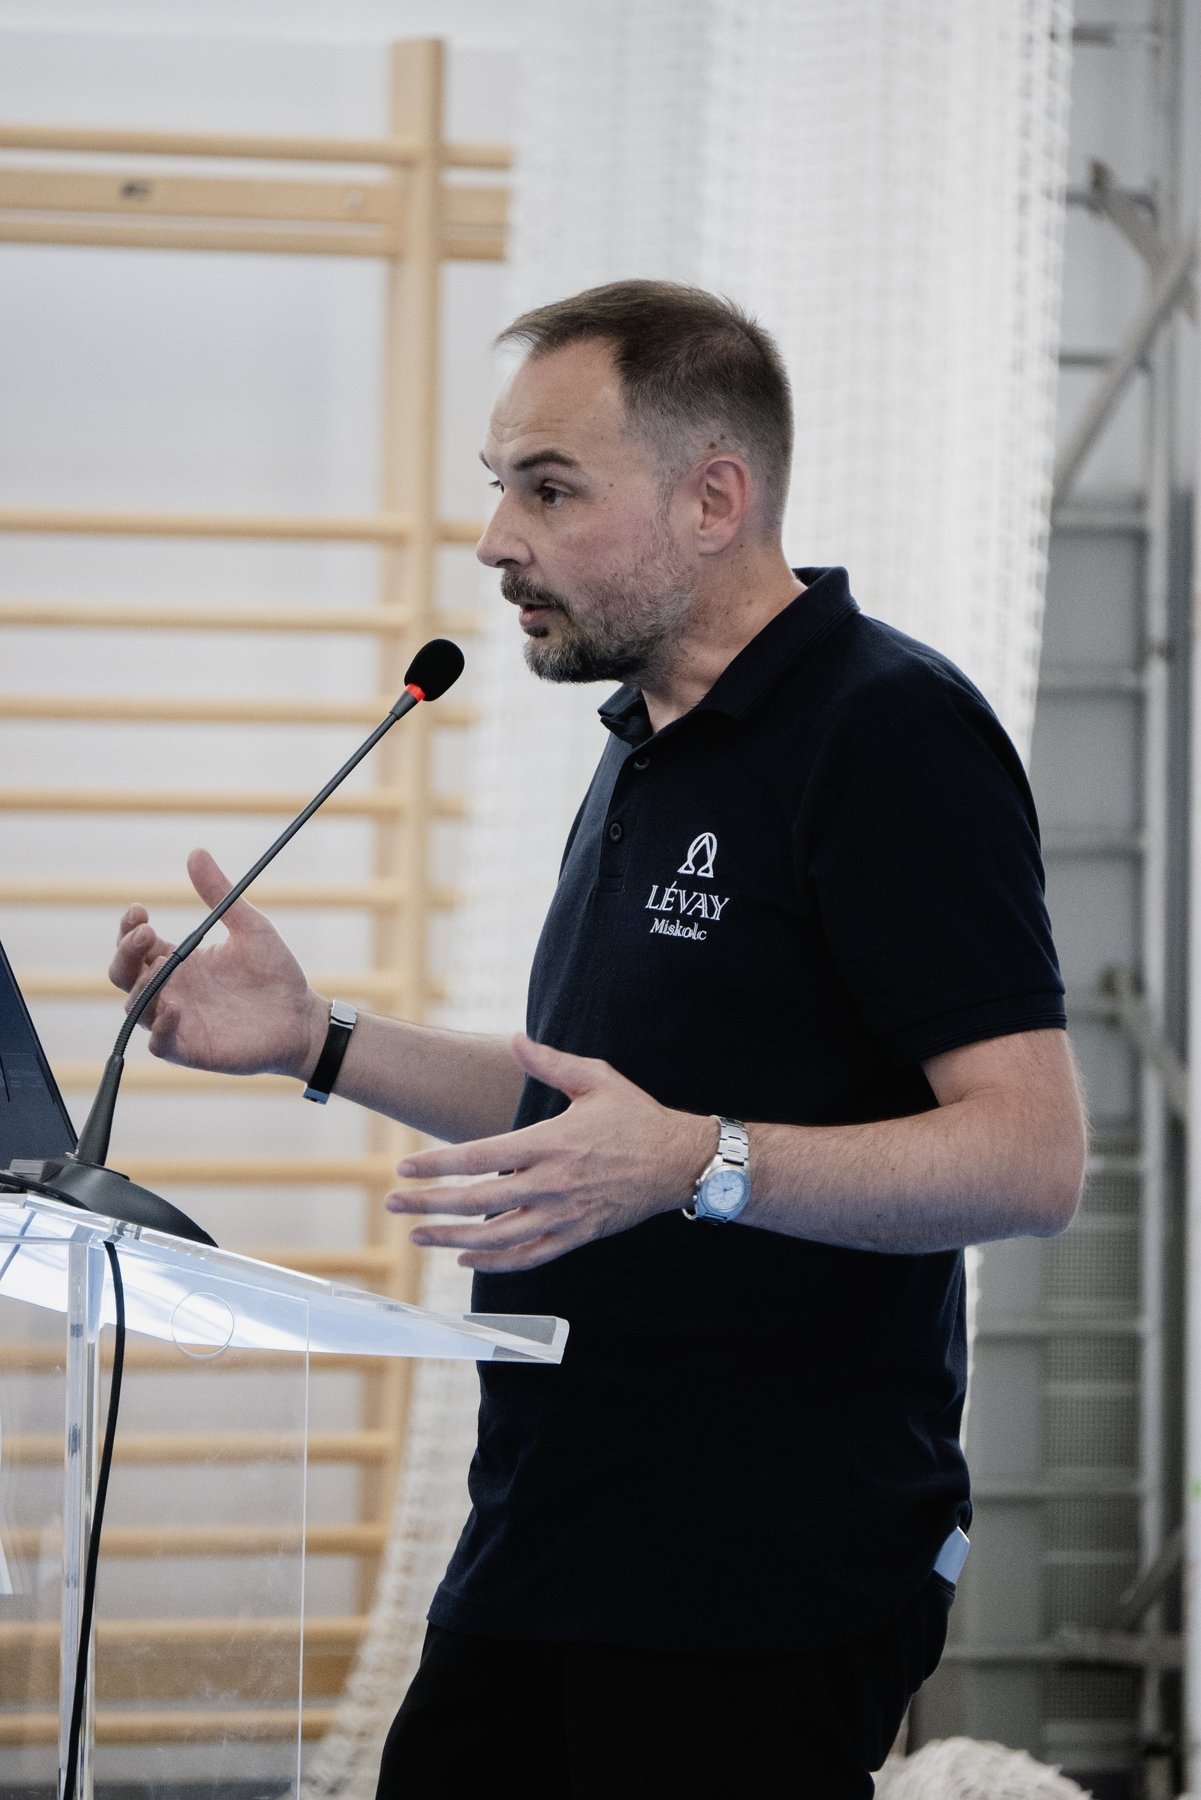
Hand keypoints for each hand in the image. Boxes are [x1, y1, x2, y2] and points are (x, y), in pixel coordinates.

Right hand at [109, 847, 326, 1078]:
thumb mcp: (250, 927)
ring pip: (136, 1008)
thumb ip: (220, 894)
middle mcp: (171, 991)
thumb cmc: (276, 974)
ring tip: (162, 965)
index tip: (140, 910)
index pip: (135, 946)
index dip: (128, 929)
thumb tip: (196, 852)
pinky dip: (160, 1026)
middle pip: (124, 974)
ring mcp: (177, 1021)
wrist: (303, 1017)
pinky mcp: (191, 1050)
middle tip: (147, 932)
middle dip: (126, 952)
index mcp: (178, 962)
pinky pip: (160, 1044)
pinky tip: (174, 1007)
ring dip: (141, 987)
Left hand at [386, 1033, 714, 1270]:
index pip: (478, 1157)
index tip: (403, 1167)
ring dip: (451, 1239)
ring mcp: (563, 1214)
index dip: (436, 1164)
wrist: (679, 1162)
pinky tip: (466, 1258)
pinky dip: (494, 1263)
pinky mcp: (577, 1235)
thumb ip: (552, 1063)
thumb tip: (517, 1039)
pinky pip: (528, 1257)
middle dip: (429, 1204)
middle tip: (395, 1204)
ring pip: (496, 1236)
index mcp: (550, 1142)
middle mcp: (551, 1183)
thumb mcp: (597, 1079)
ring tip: (420, 1235)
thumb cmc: (637, 1117)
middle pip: (476, 1201)